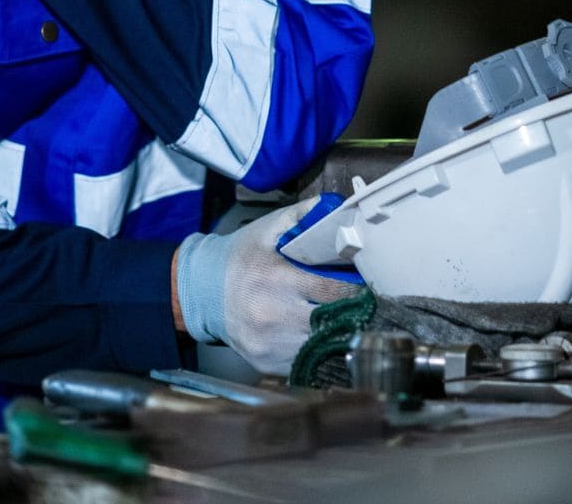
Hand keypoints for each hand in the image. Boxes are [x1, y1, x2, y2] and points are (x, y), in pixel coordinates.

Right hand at [174, 198, 359, 374]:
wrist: (202, 292)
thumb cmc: (240, 258)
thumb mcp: (268, 229)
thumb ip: (303, 215)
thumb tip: (337, 208)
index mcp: (277, 279)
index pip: (334, 290)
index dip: (358, 288)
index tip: (368, 285)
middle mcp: (273, 316)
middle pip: (333, 321)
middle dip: (353, 313)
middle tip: (365, 304)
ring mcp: (270, 345)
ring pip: (323, 347)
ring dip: (338, 334)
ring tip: (346, 321)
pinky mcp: (267, 364)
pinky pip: (306, 362)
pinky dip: (319, 351)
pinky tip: (322, 337)